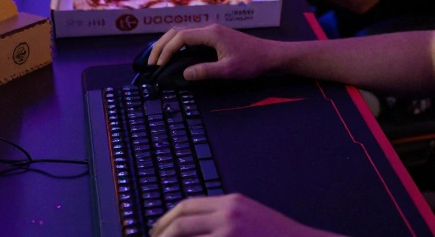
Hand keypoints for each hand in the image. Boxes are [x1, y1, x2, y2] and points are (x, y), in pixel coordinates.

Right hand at [147, 24, 280, 81]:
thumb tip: (183, 73)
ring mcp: (213, 33)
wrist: (271, 56)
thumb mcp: (229, 70)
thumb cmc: (253, 63)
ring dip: (169, 44)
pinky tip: (175, 57)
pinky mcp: (216, 38)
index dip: (166, 50)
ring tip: (158, 60)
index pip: (181, 37)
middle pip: (178, 31)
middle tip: (151, 63)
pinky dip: (178, 46)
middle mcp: (210, 29)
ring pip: (184, 33)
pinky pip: (191, 38)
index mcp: (211, 33)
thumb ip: (205, 71)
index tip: (158, 65)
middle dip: (162, 45)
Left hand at [150, 194, 333, 236]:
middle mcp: (228, 214)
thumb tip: (194, 224)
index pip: (187, 204)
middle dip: (160, 236)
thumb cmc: (278, 236)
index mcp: (231, 202)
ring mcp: (229, 234)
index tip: (156, 229)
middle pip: (181, 223)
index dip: (166, 218)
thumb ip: (224, 216)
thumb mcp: (250, 215)